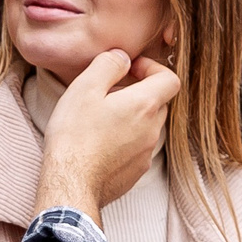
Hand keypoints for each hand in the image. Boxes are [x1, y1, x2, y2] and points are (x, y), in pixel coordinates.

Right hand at [36, 48, 177, 223]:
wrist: (71, 184)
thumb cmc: (75, 135)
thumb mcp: (84, 88)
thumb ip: (108, 65)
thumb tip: (122, 57)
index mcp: (145, 105)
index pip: (170, 79)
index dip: (152, 68)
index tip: (130, 69)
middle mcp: (153, 129)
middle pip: (159, 103)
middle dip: (140, 92)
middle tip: (111, 92)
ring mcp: (146, 153)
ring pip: (148, 126)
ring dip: (132, 117)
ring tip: (102, 118)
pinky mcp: (136, 171)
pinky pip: (138, 147)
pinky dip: (126, 139)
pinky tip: (101, 143)